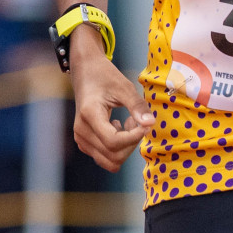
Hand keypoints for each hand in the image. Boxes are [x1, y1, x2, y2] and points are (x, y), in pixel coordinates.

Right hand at [66, 28, 153, 172]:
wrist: (86, 72)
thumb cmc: (105, 77)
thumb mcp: (124, 87)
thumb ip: (137, 106)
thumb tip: (151, 123)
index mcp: (89, 115)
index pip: (113, 142)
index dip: (134, 137)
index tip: (147, 125)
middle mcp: (81, 131)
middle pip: (113, 155)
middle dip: (131, 143)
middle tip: (136, 122)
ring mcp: (81, 139)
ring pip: (110, 161)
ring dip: (126, 147)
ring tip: (128, 124)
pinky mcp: (84, 143)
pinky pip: (105, 157)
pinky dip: (118, 148)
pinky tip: (120, 128)